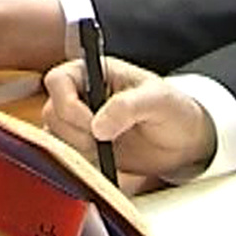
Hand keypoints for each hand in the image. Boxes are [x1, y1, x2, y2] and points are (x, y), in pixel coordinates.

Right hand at [38, 57, 216, 185]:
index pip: (57, 80)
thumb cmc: (174, 110)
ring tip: (109, 148)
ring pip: (55, 137)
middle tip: (104, 140)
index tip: (92, 123)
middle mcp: (81, 95)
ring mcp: (80, 123)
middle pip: (52, 112)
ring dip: (78, 149)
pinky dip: (80, 164)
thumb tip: (98, 125)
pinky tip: (105, 160)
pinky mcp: (83, 147)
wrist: (184, 142)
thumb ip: (127, 107)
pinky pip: (65, 157)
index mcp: (94, 72)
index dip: (68, 103)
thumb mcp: (157, 101)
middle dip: (76, 131)